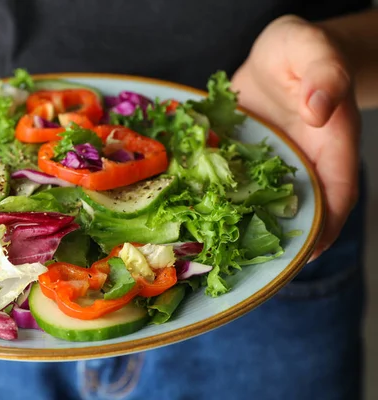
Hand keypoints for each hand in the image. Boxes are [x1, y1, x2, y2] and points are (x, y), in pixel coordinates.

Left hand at [231, 15, 359, 259]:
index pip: (338, 196)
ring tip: (215, 258)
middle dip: (279, 244)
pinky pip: (232, 192)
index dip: (325, 229)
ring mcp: (270, 171)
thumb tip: (319, 110)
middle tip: (248, 270)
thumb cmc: (298, 50)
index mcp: (330, 147)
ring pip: (262, 210)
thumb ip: (323, 73)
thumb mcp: (310, 48)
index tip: (303, 257)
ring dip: (243, 232)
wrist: (277, 56)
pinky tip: (191, 220)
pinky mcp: (243, 168)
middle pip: (299, 215)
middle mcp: (301, 166)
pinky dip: (217, 207)